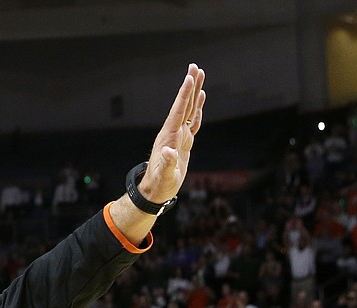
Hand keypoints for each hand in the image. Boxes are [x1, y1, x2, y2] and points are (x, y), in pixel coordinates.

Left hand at [137, 63, 205, 204]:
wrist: (156, 191)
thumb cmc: (160, 184)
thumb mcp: (165, 177)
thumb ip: (167, 164)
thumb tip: (169, 152)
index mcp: (169, 137)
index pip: (179, 112)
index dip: (185, 95)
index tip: (189, 77)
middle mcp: (173, 132)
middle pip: (184, 105)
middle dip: (190, 86)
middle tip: (195, 66)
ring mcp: (178, 136)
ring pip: (189, 110)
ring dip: (194, 93)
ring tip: (199, 75)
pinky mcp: (183, 142)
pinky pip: (193, 121)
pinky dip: (198, 109)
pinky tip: (200, 99)